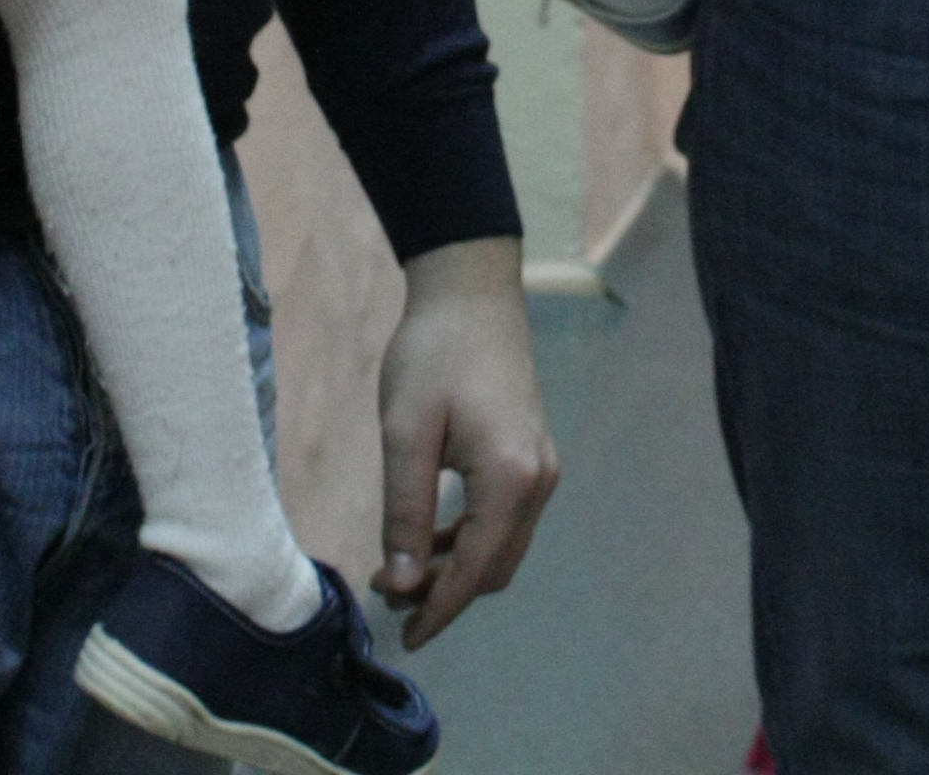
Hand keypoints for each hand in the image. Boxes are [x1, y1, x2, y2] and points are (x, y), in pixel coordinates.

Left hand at [373, 239, 558, 648]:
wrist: (470, 290)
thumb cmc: (431, 354)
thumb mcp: (405, 434)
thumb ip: (407, 514)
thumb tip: (403, 584)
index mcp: (511, 478)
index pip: (476, 570)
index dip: (439, 610)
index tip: (403, 638)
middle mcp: (539, 480)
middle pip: (496, 568)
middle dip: (445, 592)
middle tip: (387, 588)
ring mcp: (542, 468)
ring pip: (503, 547)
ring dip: (456, 568)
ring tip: (400, 568)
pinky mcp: (533, 456)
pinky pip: (506, 520)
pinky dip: (470, 540)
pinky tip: (431, 535)